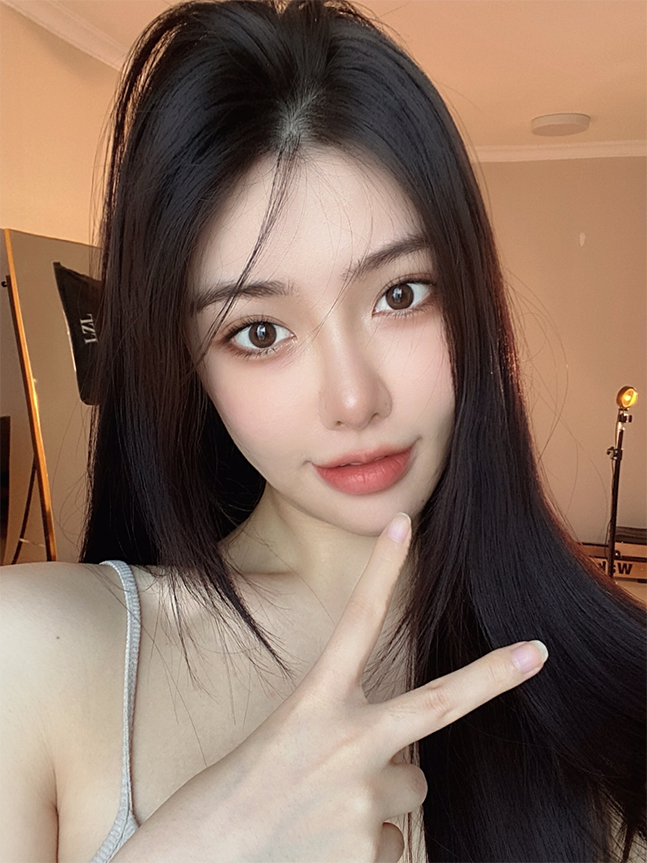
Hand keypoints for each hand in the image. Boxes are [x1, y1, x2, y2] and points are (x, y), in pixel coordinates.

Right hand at [114, 512, 547, 862]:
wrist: (200, 860)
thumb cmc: (233, 796)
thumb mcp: (285, 744)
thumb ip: (344, 742)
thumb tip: (405, 777)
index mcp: (313, 705)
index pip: (355, 624)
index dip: (382, 571)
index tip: (404, 525)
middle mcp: (345, 743)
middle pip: (438, 705)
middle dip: (492, 676)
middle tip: (537, 653)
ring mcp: (361, 797)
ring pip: (409, 785)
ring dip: (382, 795)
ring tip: (325, 813)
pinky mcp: (367, 850)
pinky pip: (394, 838)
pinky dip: (369, 844)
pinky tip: (324, 848)